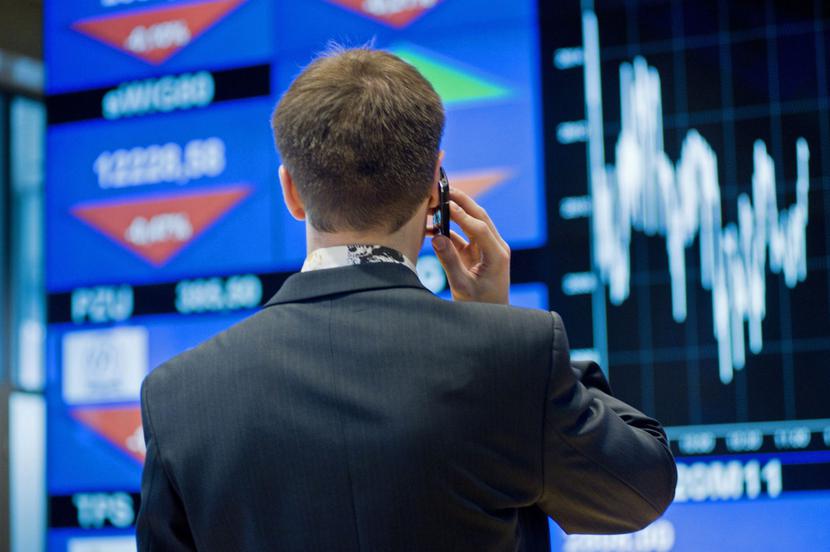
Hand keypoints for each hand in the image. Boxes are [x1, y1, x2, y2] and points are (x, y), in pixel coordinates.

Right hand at [431, 189, 509, 304]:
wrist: (491, 318)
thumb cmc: (479, 305)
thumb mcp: (462, 286)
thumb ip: (449, 262)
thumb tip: (436, 238)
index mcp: (497, 255)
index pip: (480, 228)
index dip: (462, 215)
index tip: (445, 204)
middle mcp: (495, 247)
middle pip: (479, 216)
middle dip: (461, 201)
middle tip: (443, 188)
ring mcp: (486, 248)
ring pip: (472, 222)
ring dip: (455, 212)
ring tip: (435, 202)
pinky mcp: (477, 253)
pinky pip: (462, 235)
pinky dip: (448, 229)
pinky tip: (431, 227)